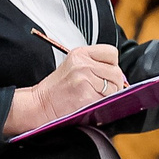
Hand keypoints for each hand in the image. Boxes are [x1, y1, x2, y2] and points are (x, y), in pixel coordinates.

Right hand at [5, 44, 124, 136]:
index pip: (112, 53)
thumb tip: (119, 75)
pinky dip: (102, 106)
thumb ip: (94, 65)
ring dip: (108, 97)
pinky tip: (89, 104)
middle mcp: (82, 64)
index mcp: (80, 54)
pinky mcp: (86, 95)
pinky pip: (106, 101)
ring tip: (91, 98)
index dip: (112, 65)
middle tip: (99, 91)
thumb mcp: (73, 67)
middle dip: (113, 84)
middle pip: (116, 72)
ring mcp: (84, 79)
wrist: (39, 104)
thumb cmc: (56, 90)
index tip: (105, 74)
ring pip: (114, 88)